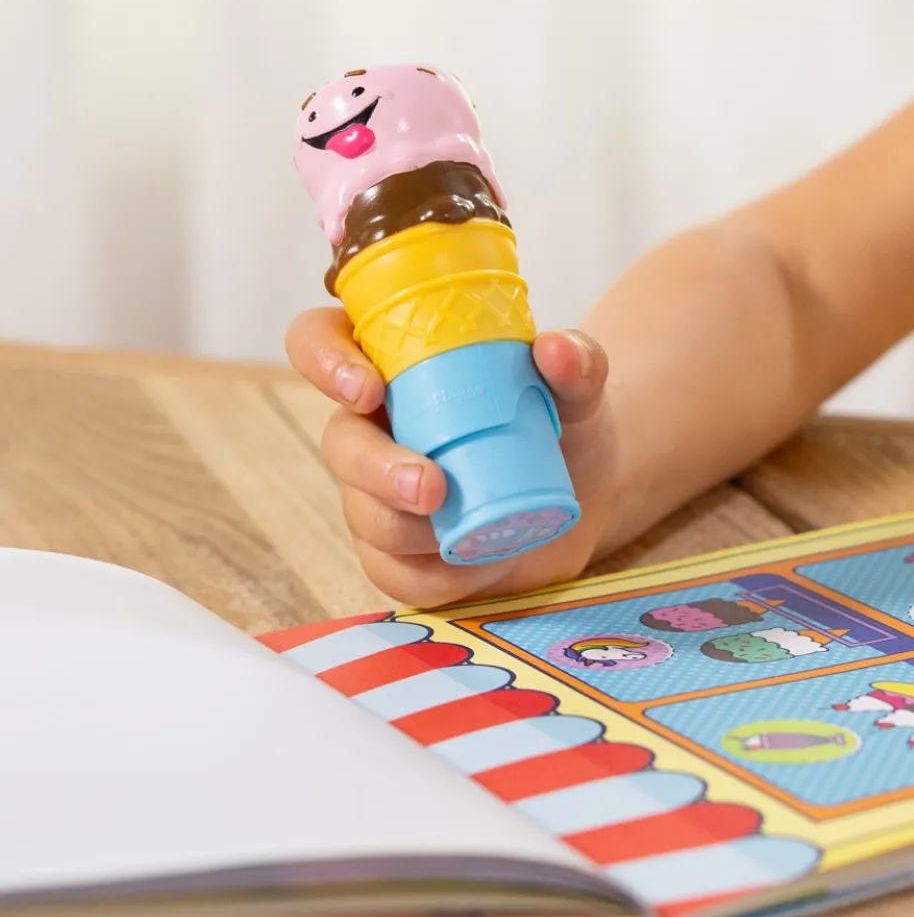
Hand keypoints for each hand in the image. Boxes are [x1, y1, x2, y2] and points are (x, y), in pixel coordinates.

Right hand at [285, 308, 622, 607]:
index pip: (322, 340)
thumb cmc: (564, 422)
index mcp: (399, 365)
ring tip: (468, 533)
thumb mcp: (579, 388)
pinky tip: (478, 566)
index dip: (323, 358)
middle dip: (375, 469)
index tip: (368, 387)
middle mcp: (376, 427)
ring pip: (363, 515)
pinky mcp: (399, 554)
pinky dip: (437, 577)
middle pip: (338, 443)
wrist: (588, 494)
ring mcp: (380, 493)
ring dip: (407, 530)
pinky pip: (394, 573)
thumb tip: (556, 348)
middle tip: (431, 486)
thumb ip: (577, 362)